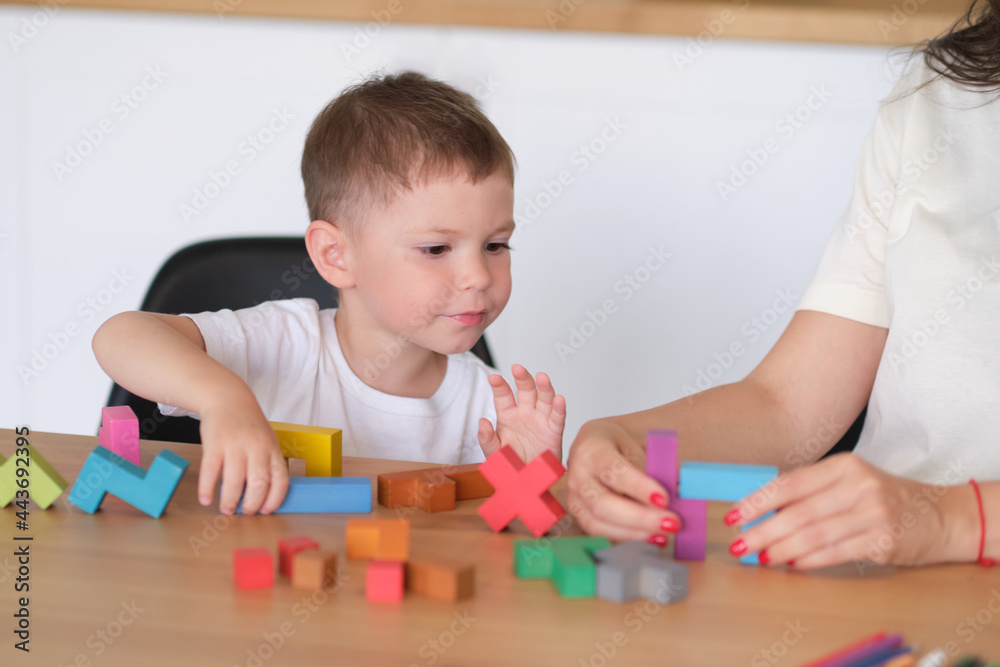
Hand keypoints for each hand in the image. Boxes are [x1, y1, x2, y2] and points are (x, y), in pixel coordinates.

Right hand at [196, 396, 288, 514]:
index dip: (274, 500)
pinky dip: (207, 489)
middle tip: (244, 512)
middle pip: (259, 484)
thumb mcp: (266, 441)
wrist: (228, 398)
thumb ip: (266, 464)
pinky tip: (206, 499)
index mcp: (272, 449)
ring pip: (235, 481)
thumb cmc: (249, 425)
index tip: (265, 511)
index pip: (280, 480)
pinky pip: (210, 472)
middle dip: (252, 504)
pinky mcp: (214, 443)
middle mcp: (256, 447)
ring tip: (225, 509)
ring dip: (229, 501)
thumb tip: (261, 497)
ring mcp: (235, 445)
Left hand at [478, 364, 565, 462]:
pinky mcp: (553, 432)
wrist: (527, 482)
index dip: (499, 386)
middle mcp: (525, 414)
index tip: (493, 378)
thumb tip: (482, 423)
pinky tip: (558, 399)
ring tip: (542, 377)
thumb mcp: (493, 453)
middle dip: (522, 378)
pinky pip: (557, 419)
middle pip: (526, 391)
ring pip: (544, 399)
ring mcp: (540, 421)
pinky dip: (559, 409)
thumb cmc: (510, 465)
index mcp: (507, 415)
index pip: (503, 396)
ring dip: (544, 388)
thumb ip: (487, 439)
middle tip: (517, 368)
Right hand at [565, 420, 681, 545]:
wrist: (590, 447)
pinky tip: (649, 538)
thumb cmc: (615, 447)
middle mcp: (577, 476)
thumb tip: (680, 494)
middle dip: (639, 518)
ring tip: (663, 535)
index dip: (639, 487)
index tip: (664, 499)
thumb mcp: (634, 448)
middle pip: (603, 504)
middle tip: (670, 523)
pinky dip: (625, 539)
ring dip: (633, 533)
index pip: (613, 472)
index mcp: (591, 451)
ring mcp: (573, 498)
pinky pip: (599, 534)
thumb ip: (652, 471)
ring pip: (598, 524)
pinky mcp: (577, 516)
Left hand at [730, 453, 976, 568]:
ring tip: (761, 557)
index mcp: (843, 465)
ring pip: (815, 534)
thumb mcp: (849, 482)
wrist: (940, 515)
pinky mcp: (885, 540)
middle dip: (764, 530)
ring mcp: (874, 513)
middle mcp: (858, 486)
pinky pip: (837, 552)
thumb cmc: (883, 497)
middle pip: (798, 512)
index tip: (735, 515)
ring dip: (782, 549)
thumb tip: (762, 509)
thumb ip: (811, 491)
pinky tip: (791, 563)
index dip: (758, 501)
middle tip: (741, 544)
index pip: (790, 483)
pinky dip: (810, 559)